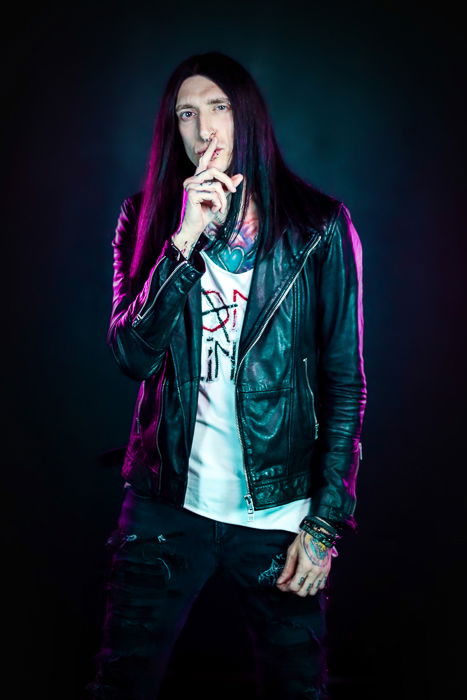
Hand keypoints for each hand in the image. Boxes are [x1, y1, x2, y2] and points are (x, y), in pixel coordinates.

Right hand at [173, 137, 243, 253]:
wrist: (195, 228)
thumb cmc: (205, 214)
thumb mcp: (220, 199)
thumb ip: (228, 187)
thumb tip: (240, 176)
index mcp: (197, 179)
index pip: (203, 162)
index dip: (209, 150)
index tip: (214, 139)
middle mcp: (191, 180)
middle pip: (214, 170)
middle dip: (227, 181)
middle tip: (233, 191)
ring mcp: (190, 186)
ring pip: (216, 185)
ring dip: (223, 198)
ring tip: (220, 208)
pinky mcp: (191, 193)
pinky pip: (213, 193)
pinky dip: (218, 203)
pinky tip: (214, 210)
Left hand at [276, 531, 332, 596]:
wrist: (320, 532)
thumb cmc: (305, 539)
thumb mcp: (292, 552)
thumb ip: (287, 569)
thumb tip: (280, 581)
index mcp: (305, 566)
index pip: (294, 586)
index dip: (285, 588)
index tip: (281, 584)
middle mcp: (315, 572)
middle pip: (303, 592)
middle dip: (294, 590)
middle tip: (288, 583)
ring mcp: (322, 573)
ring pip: (313, 592)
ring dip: (304, 589)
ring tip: (299, 581)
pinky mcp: (327, 571)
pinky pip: (321, 586)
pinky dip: (314, 586)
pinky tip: (308, 579)